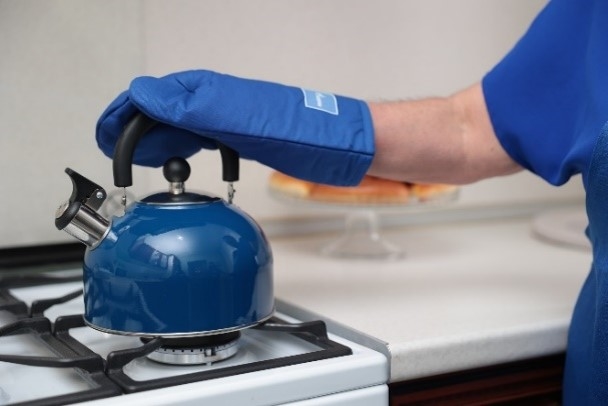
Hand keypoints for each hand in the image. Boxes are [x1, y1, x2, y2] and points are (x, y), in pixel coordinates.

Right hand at [96, 70, 373, 185]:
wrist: (351, 146)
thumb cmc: (310, 133)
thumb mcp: (250, 123)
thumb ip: (198, 108)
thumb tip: (146, 95)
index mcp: (213, 96)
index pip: (152, 99)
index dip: (123, 118)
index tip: (104, 139)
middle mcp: (219, 104)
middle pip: (162, 112)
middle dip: (131, 131)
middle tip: (113, 155)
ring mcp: (233, 120)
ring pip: (181, 126)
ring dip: (154, 142)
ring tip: (136, 161)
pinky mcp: (246, 137)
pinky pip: (204, 139)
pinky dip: (183, 150)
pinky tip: (183, 162)